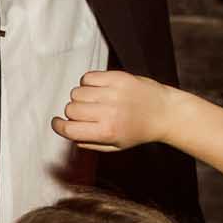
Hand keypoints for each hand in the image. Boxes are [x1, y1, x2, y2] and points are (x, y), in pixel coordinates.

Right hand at [51, 70, 175, 151]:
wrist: (165, 113)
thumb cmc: (139, 131)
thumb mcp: (114, 146)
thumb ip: (89, 142)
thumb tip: (68, 132)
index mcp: (107, 132)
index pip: (69, 129)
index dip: (58, 126)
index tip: (57, 123)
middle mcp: (109, 112)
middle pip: (70, 109)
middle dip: (73, 113)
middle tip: (86, 115)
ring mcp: (113, 93)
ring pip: (76, 92)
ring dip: (80, 97)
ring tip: (94, 101)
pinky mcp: (117, 77)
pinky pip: (87, 77)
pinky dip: (88, 83)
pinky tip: (98, 89)